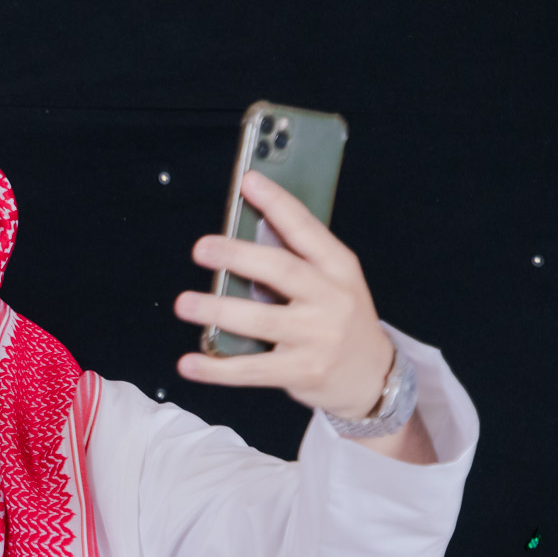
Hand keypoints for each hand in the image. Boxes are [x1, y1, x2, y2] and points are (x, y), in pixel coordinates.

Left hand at [171, 170, 393, 419]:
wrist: (372, 374)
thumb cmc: (341, 318)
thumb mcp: (334, 282)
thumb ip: (297, 260)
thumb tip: (243, 234)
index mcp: (339, 267)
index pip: (306, 229)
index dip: (278, 204)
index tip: (249, 181)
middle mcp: (331, 299)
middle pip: (281, 271)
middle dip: (238, 256)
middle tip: (202, 247)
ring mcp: (317, 337)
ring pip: (261, 320)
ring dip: (218, 310)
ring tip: (185, 303)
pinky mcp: (301, 371)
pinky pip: (252, 369)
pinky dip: (217, 368)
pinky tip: (189, 363)